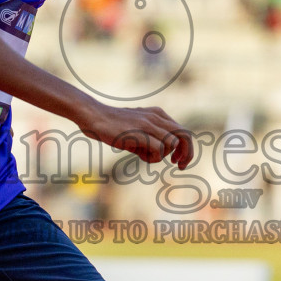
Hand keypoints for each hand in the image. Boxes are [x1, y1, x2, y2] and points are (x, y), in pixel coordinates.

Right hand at [79, 103, 193, 168]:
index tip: (177, 161)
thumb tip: (162, 152)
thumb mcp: (137, 128)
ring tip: (143, 155)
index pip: (183, 131)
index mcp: (158, 114)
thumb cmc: (113, 126)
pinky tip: (139, 155)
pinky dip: (153, 157)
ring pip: (172, 144)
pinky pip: (159, 149)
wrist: (94, 116)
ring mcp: (148, 124)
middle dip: (186, 154)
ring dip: (161, 156)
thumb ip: (151, 137)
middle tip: (179, 166)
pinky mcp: (140, 133)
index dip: (186, 148)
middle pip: (185, 136)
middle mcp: (156, 117)